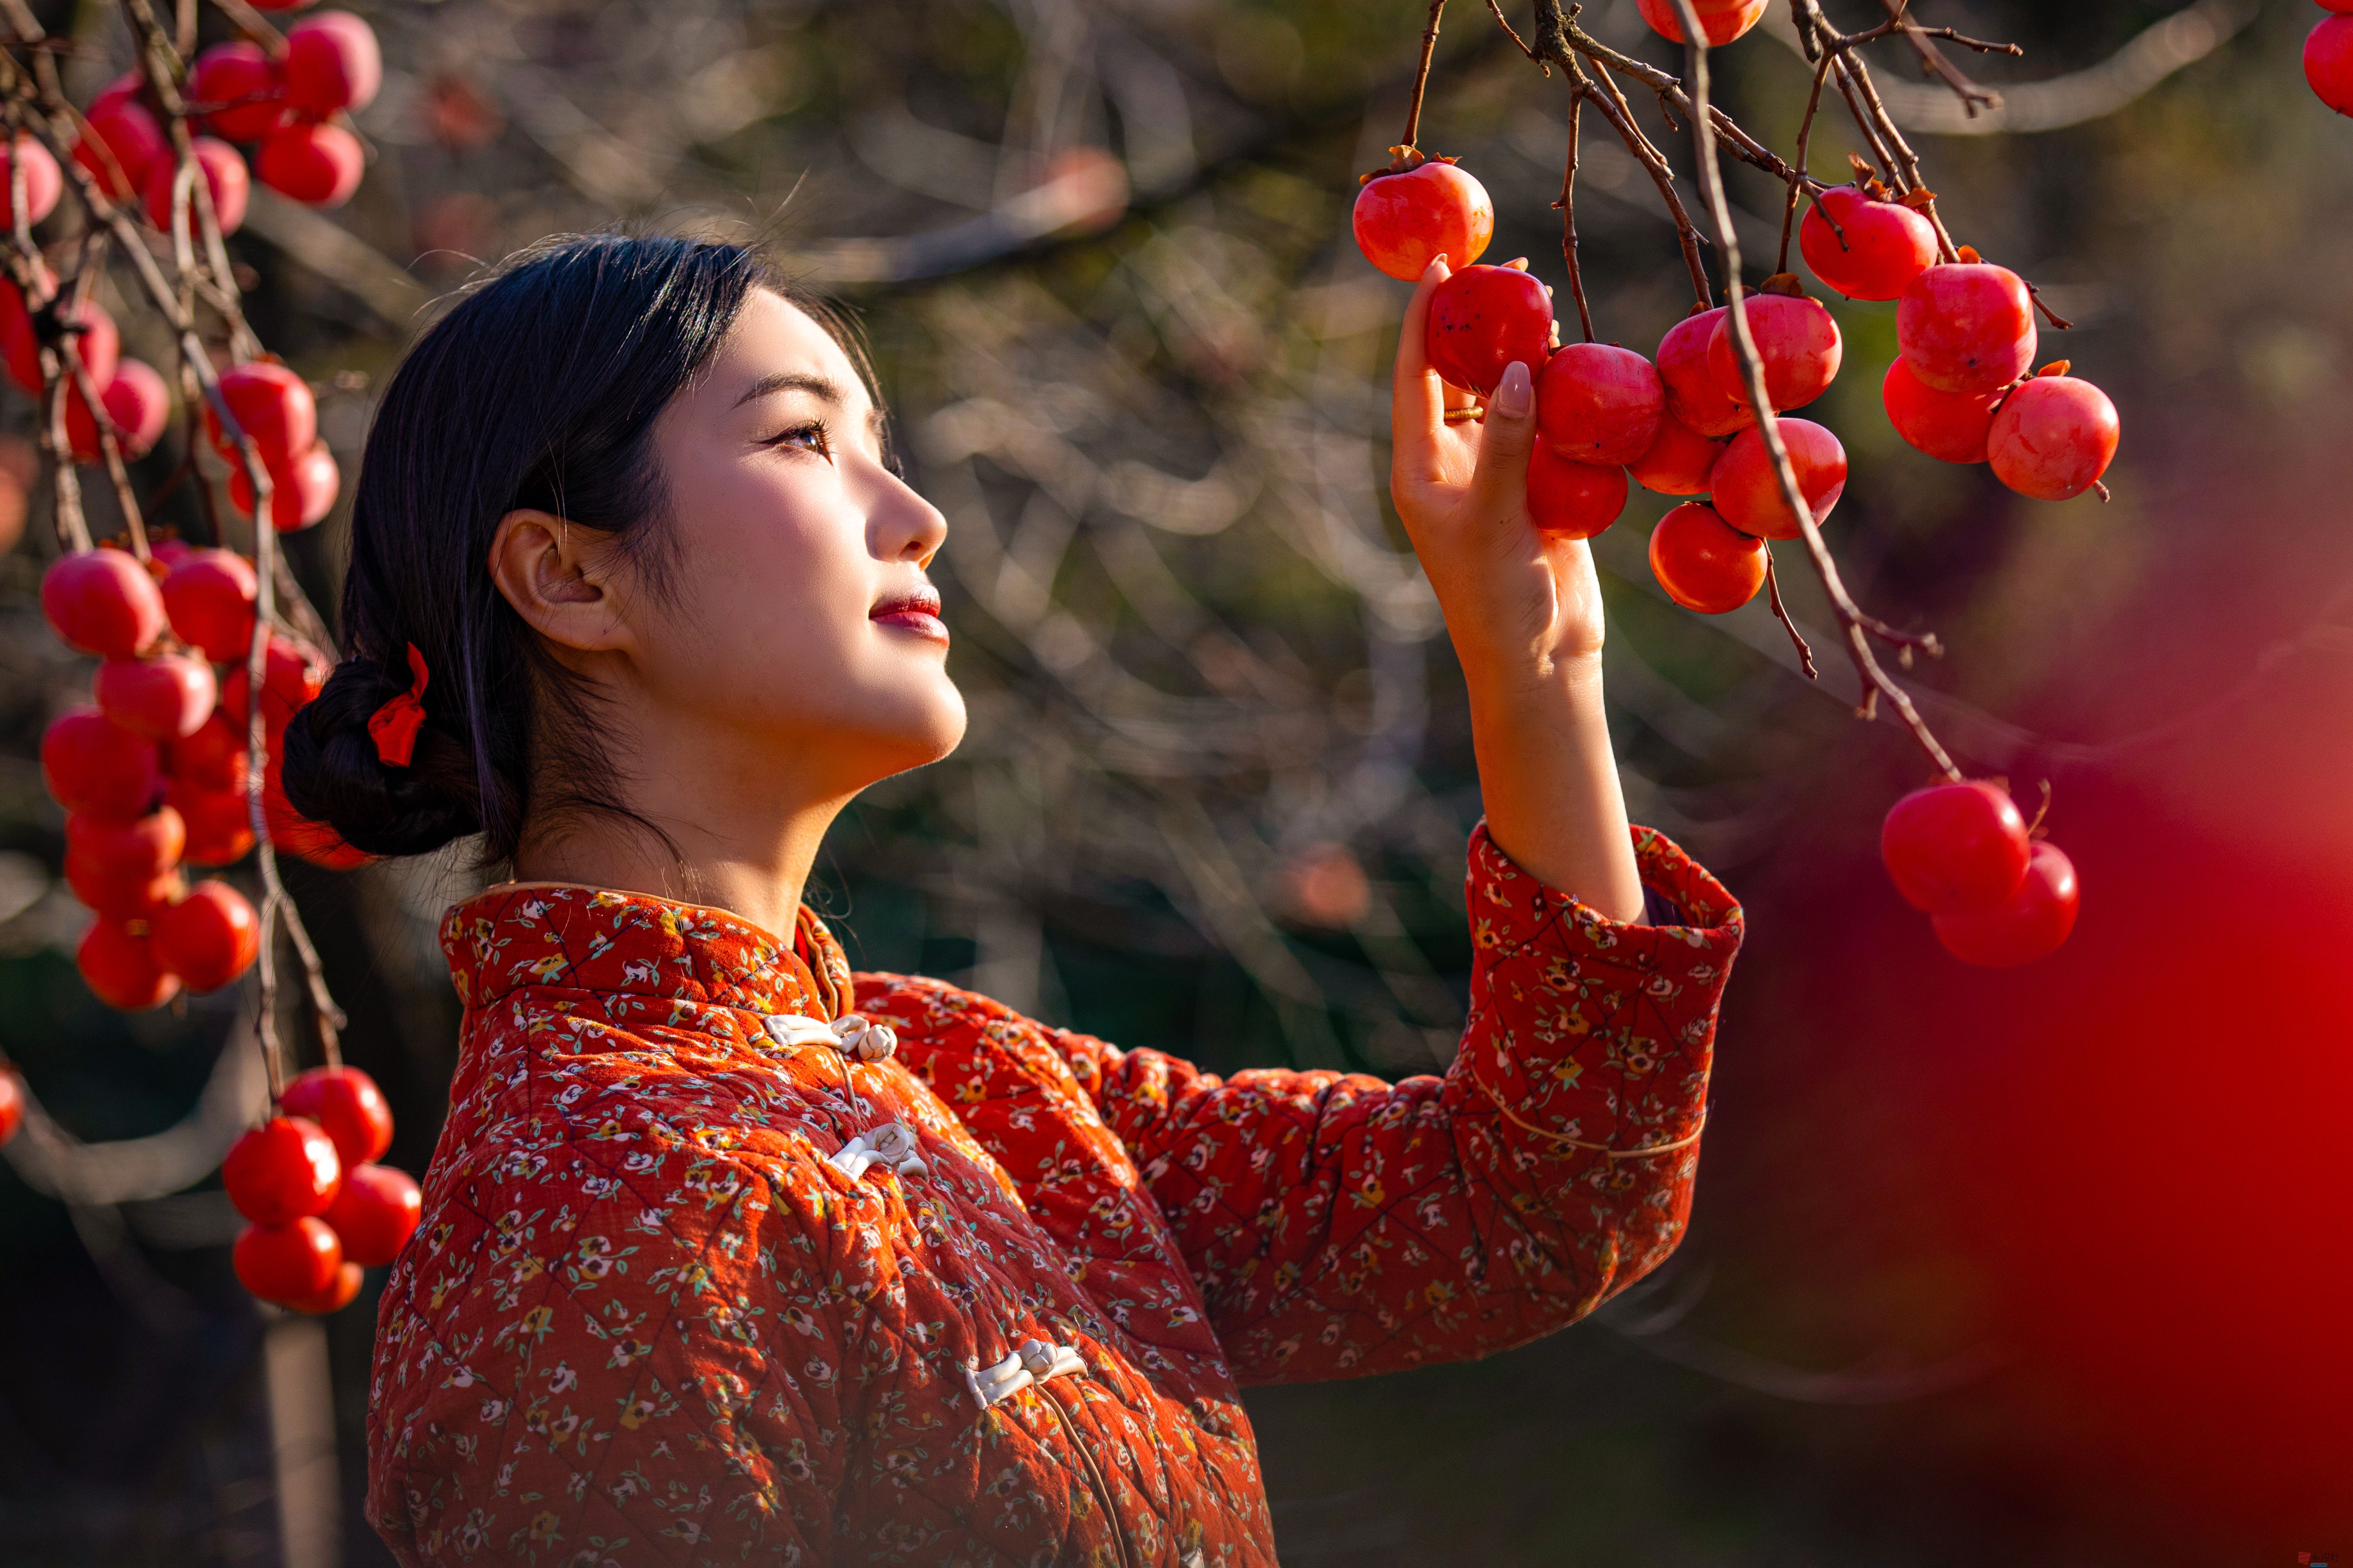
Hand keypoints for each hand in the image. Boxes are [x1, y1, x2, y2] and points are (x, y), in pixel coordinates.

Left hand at [1389, 256, 1606, 694]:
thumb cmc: (1499, 598)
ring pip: (1501, 394)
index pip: (1414, 376)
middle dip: (1478, 323)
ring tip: (1542, 301)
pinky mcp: (1533, 486)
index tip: (1440, 265)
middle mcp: (1449, 464)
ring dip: (1520, 352)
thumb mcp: (1497, 517)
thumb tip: (1516, 369)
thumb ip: (1505, 444)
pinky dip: (1554, 392)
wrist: (1540, 656)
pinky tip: (1573, 358)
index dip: (1423, 319)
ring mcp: (1492, 473)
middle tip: (1508, 269)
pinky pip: (1540, 424)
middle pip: (1457, 375)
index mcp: (1419, 469)